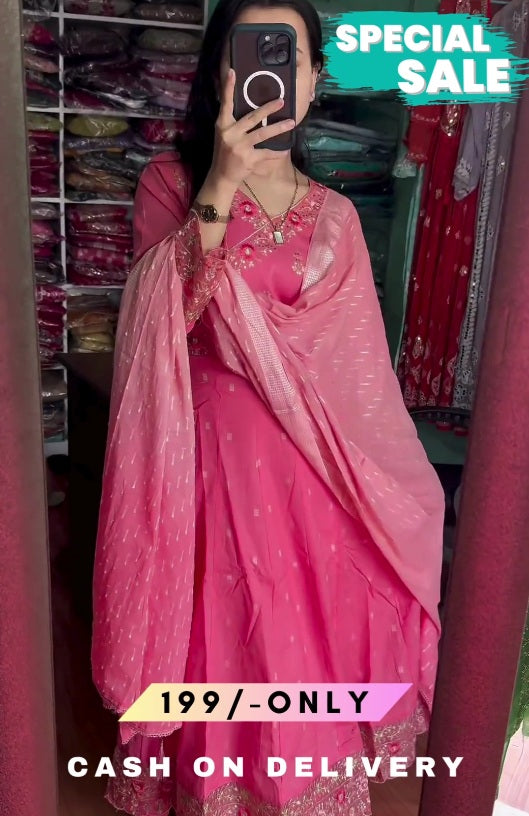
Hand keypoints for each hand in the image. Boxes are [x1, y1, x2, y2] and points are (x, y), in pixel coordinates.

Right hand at [209, 68, 294, 188]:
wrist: (222, 176)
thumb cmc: (225, 152)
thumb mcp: (224, 134)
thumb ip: (233, 122)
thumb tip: (249, 108)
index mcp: (222, 125)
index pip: (226, 103)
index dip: (228, 87)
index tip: (233, 71)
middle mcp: (230, 133)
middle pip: (252, 117)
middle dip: (268, 109)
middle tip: (281, 100)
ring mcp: (240, 146)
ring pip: (262, 134)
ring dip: (279, 128)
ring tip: (292, 122)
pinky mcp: (248, 159)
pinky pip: (267, 153)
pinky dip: (277, 152)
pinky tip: (285, 150)